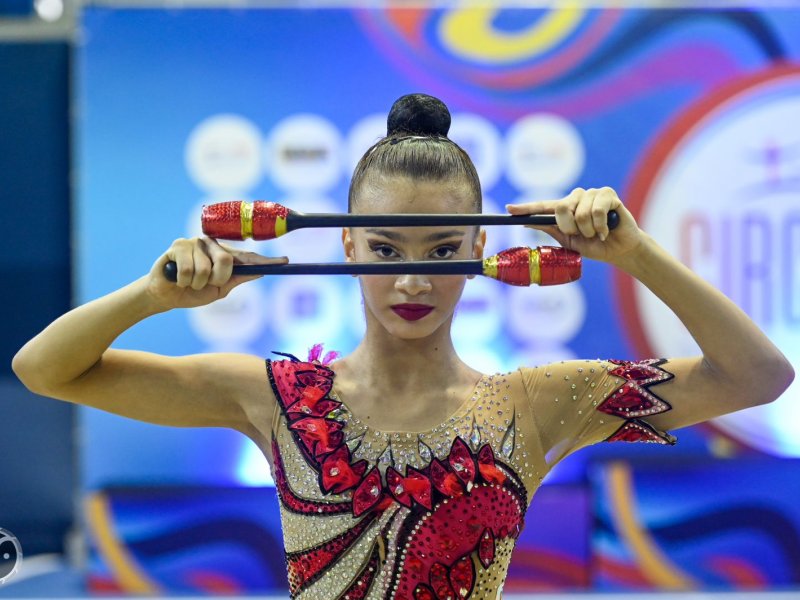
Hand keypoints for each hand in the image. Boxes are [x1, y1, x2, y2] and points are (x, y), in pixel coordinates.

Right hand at [146, 237, 287, 309]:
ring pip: (206, 268)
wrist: (166, 296)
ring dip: (196, 283)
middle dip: (216, 279)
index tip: (285, 262)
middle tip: (205, 284)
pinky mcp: (178, 245)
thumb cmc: (193, 292)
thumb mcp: (220, 289)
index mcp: (225, 255)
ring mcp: (195, 242)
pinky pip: (188, 269)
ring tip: (188, 282)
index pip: (248, 257)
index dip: (267, 260)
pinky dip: (184, 281)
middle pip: (227, 260)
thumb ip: (237, 279)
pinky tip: (178, 279)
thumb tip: (260, 271)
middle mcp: (213, 245)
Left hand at [506, 187, 642, 262]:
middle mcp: (576, 198)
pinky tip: (607, 229)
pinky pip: (597, 210)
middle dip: (571, 227)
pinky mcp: (608, 194)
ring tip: (597, 233)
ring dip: (589, 230)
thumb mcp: (569, 240)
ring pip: (580, 212)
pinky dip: (601, 225)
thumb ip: (551, 229)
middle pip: (561, 208)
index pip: (542, 206)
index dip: (525, 208)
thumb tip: (528, 223)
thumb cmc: (594, 245)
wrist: (619, 250)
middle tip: (583, 235)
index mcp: (564, 209)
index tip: (509, 210)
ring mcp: (592, 194)